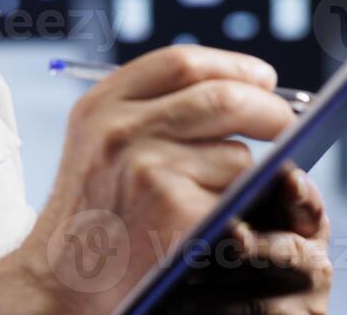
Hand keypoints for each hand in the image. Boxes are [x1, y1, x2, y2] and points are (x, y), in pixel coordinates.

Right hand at [16, 45, 301, 314]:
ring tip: (225, 195)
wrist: (61, 282)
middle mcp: (121, 129)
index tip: (263, 78)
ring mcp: (148, 169)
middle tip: (285, 124)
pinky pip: (238, 199)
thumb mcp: (97, 142)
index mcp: (101, 105)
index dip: (232, 66)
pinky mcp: (176, 212)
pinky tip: (222, 221)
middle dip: (268, 110)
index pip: (181, 64)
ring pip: (238, 156)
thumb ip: (147, 108)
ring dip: (247, 175)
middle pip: (222, 98)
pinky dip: (242, 209)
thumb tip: (240, 90)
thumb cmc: (91, 214)